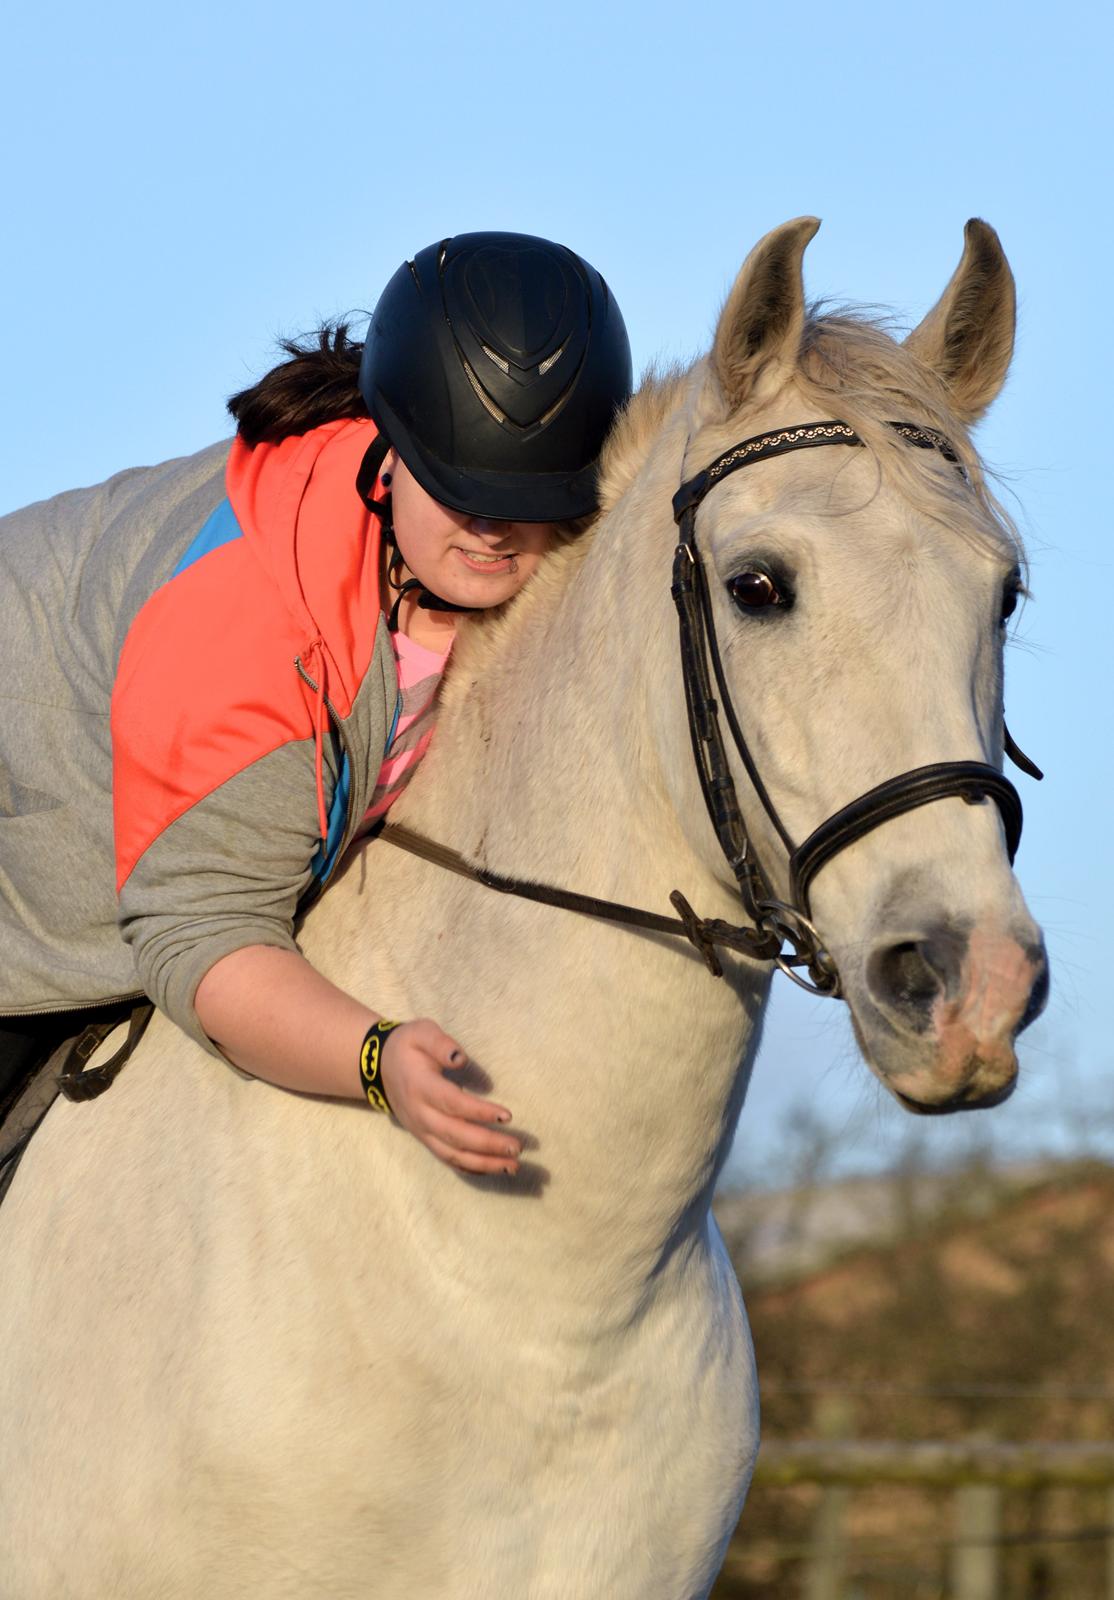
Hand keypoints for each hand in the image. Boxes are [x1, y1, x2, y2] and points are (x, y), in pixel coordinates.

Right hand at [379, 1020, 520, 1175]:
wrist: (377, 1068)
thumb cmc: (406, 1047)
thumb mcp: (420, 1033)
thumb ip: (440, 1043)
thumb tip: (460, 1058)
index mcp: (421, 1087)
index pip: (452, 1104)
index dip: (479, 1111)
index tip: (507, 1115)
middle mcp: (421, 1114)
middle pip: (456, 1135)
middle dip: (488, 1144)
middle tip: (517, 1147)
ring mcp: (422, 1131)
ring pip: (453, 1154)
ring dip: (484, 1163)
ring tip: (513, 1166)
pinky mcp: (425, 1139)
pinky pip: (448, 1159)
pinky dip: (471, 1168)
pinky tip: (494, 1169)